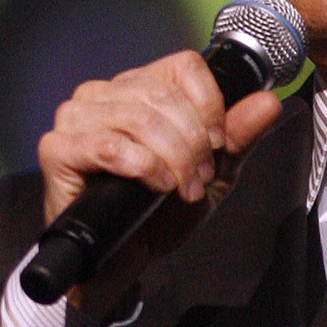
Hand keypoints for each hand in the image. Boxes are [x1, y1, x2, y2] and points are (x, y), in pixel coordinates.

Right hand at [36, 50, 282, 310]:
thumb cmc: (160, 214)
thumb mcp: (213, 174)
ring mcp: (76, 117)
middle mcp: (104, 93)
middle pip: (164, 94)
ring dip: (172, 158)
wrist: (125, 260)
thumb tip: (269, 102)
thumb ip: (239, 137)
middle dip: (193, 143)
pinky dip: (143, 167)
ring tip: (179, 188)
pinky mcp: (57, 148)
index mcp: (140, 87)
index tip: (217, 145)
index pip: (185, 66)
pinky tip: (154, 186)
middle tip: (198, 179)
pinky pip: (108, 144)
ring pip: (138, 117)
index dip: (210, 105)